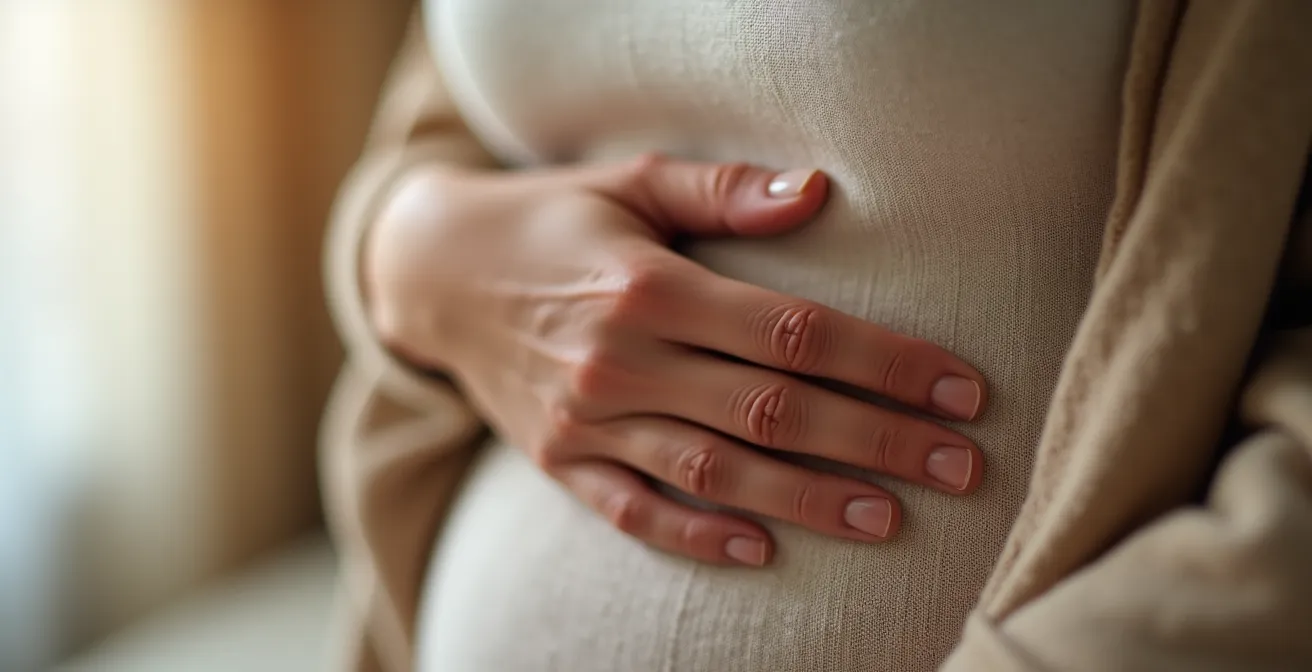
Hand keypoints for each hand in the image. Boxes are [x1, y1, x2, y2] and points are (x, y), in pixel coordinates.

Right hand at [366, 154, 987, 566]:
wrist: (434, 273)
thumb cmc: (550, 219)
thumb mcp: (629, 181)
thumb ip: (724, 192)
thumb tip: (820, 192)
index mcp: (647, 287)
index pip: (793, 332)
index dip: (885, 363)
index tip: (958, 388)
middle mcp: (619, 361)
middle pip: (772, 411)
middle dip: (876, 442)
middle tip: (960, 467)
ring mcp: (585, 420)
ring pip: (715, 472)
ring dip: (807, 500)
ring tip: (889, 518)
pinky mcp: (559, 460)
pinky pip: (633, 510)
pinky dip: (694, 537)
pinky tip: (761, 552)